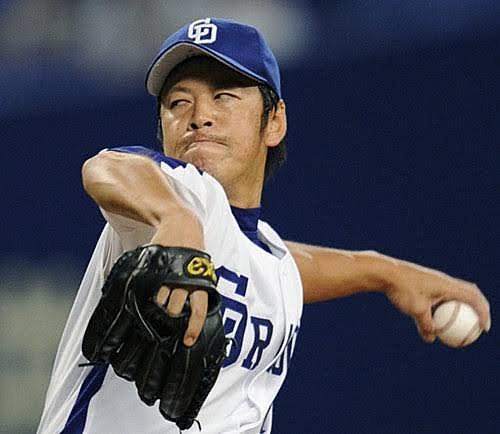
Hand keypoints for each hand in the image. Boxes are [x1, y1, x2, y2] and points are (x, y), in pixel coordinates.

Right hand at [150, 207, 208, 346]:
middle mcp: (187, 278)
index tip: (187, 342)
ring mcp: (170, 272)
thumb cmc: (192, 251)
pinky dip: (149, 292)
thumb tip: (193, 313)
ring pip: (161, 299)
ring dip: (157, 306)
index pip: (199, 309)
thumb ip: (198, 289)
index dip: (193, 327)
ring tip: (155, 304)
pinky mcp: (157, 265)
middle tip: (164, 321)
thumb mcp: (201, 269)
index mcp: (201, 281)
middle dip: (169, 318)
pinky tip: (149, 292)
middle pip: (174, 309)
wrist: (181, 223)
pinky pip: (151, 286)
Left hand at [384, 260, 490, 342]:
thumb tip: (431, 339)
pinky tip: (438, 317)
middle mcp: (444, 280)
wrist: (386, 272)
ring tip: (463, 322)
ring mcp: (435, 280)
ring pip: (455, 293)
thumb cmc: (402, 289)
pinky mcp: (426, 281)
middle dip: (479, 306)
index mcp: (448, 285)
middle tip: (481, 323)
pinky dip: (446, 305)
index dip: (483, 313)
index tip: (484, 328)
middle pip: (469, 292)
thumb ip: (426, 325)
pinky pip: (442, 294)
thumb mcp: (415, 309)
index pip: (473, 298)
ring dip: (462, 305)